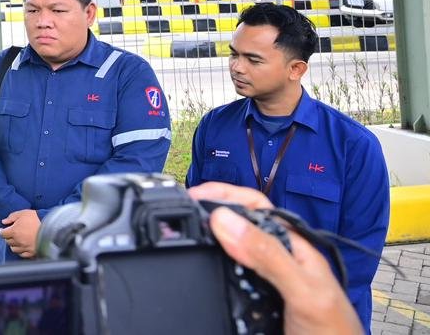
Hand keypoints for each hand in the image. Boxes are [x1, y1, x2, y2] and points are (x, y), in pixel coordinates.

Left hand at [0, 209, 40, 257]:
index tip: (4, 229)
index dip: (2, 231)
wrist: (51, 227)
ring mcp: (25, 248)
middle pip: (8, 242)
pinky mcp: (32, 252)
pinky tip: (23, 246)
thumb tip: (4, 221)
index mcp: (14, 231)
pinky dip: (21, 251)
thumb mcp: (23, 213)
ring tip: (18, 240)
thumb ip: (12, 217)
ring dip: (14, 245)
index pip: (2, 234)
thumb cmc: (37, 219)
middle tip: (12, 233)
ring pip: (14, 249)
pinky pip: (23, 254)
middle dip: (8, 237)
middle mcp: (18, 241)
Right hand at [188, 183, 362, 334]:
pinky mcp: (250, 305)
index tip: (193, 195)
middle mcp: (276, 260)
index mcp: (293, 247)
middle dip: (210, 213)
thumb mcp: (303, 290)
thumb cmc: (335, 333)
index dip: (224, 194)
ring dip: (206, 242)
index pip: (255, 206)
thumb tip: (225, 219)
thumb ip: (269, 255)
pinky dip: (207, 272)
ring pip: (227, 252)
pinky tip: (197, 271)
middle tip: (180, 212)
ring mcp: (262, 283)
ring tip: (184, 235)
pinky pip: (223, 281)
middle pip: (237, 225)